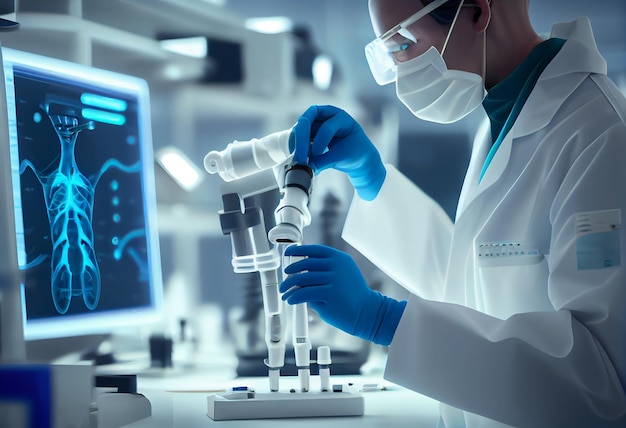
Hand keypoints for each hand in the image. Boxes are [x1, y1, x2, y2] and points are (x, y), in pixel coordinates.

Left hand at [280, 244, 405, 344]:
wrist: (368, 312)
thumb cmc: (352, 295)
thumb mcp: (342, 275)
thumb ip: (324, 270)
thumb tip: (299, 272)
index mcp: (339, 258)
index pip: (314, 250)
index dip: (298, 251)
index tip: (288, 254)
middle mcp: (336, 265)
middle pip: (306, 264)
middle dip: (291, 271)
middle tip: (284, 280)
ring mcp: (333, 279)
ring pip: (303, 279)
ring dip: (290, 286)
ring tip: (285, 293)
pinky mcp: (329, 293)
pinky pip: (304, 293)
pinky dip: (294, 296)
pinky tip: (291, 300)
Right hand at [290, 105, 385, 200]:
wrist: (357, 157)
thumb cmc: (354, 153)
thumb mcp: (341, 157)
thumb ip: (322, 161)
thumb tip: (304, 168)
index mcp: (340, 117)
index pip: (326, 126)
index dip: (321, 140)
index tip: (317, 154)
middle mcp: (325, 116)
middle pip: (306, 121)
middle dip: (301, 140)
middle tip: (299, 157)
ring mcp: (315, 123)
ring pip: (299, 129)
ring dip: (296, 144)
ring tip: (298, 160)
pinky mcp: (308, 133)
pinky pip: (297, 137)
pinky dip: (295, 147)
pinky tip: (297, 158)